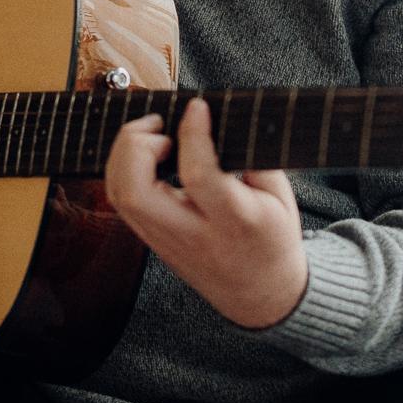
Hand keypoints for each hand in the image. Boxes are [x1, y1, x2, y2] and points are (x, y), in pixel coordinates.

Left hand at [104, 98, 308, 329]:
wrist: (262, 295)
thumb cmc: (273, 239)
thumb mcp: (281, 198)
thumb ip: (254, 158)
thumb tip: (221, 120)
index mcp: (236, 222)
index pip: (199, 175)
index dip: (192, 134)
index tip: (197, 107)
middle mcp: (194, 235)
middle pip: (136, 193)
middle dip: (136, 146)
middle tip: (160, 127)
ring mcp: (167, 242)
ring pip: (121, 197)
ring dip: (124, 154)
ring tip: (152, 136)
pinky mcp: (153, 243)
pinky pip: (123, 202)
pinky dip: (124, 169)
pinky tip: (145, 155)